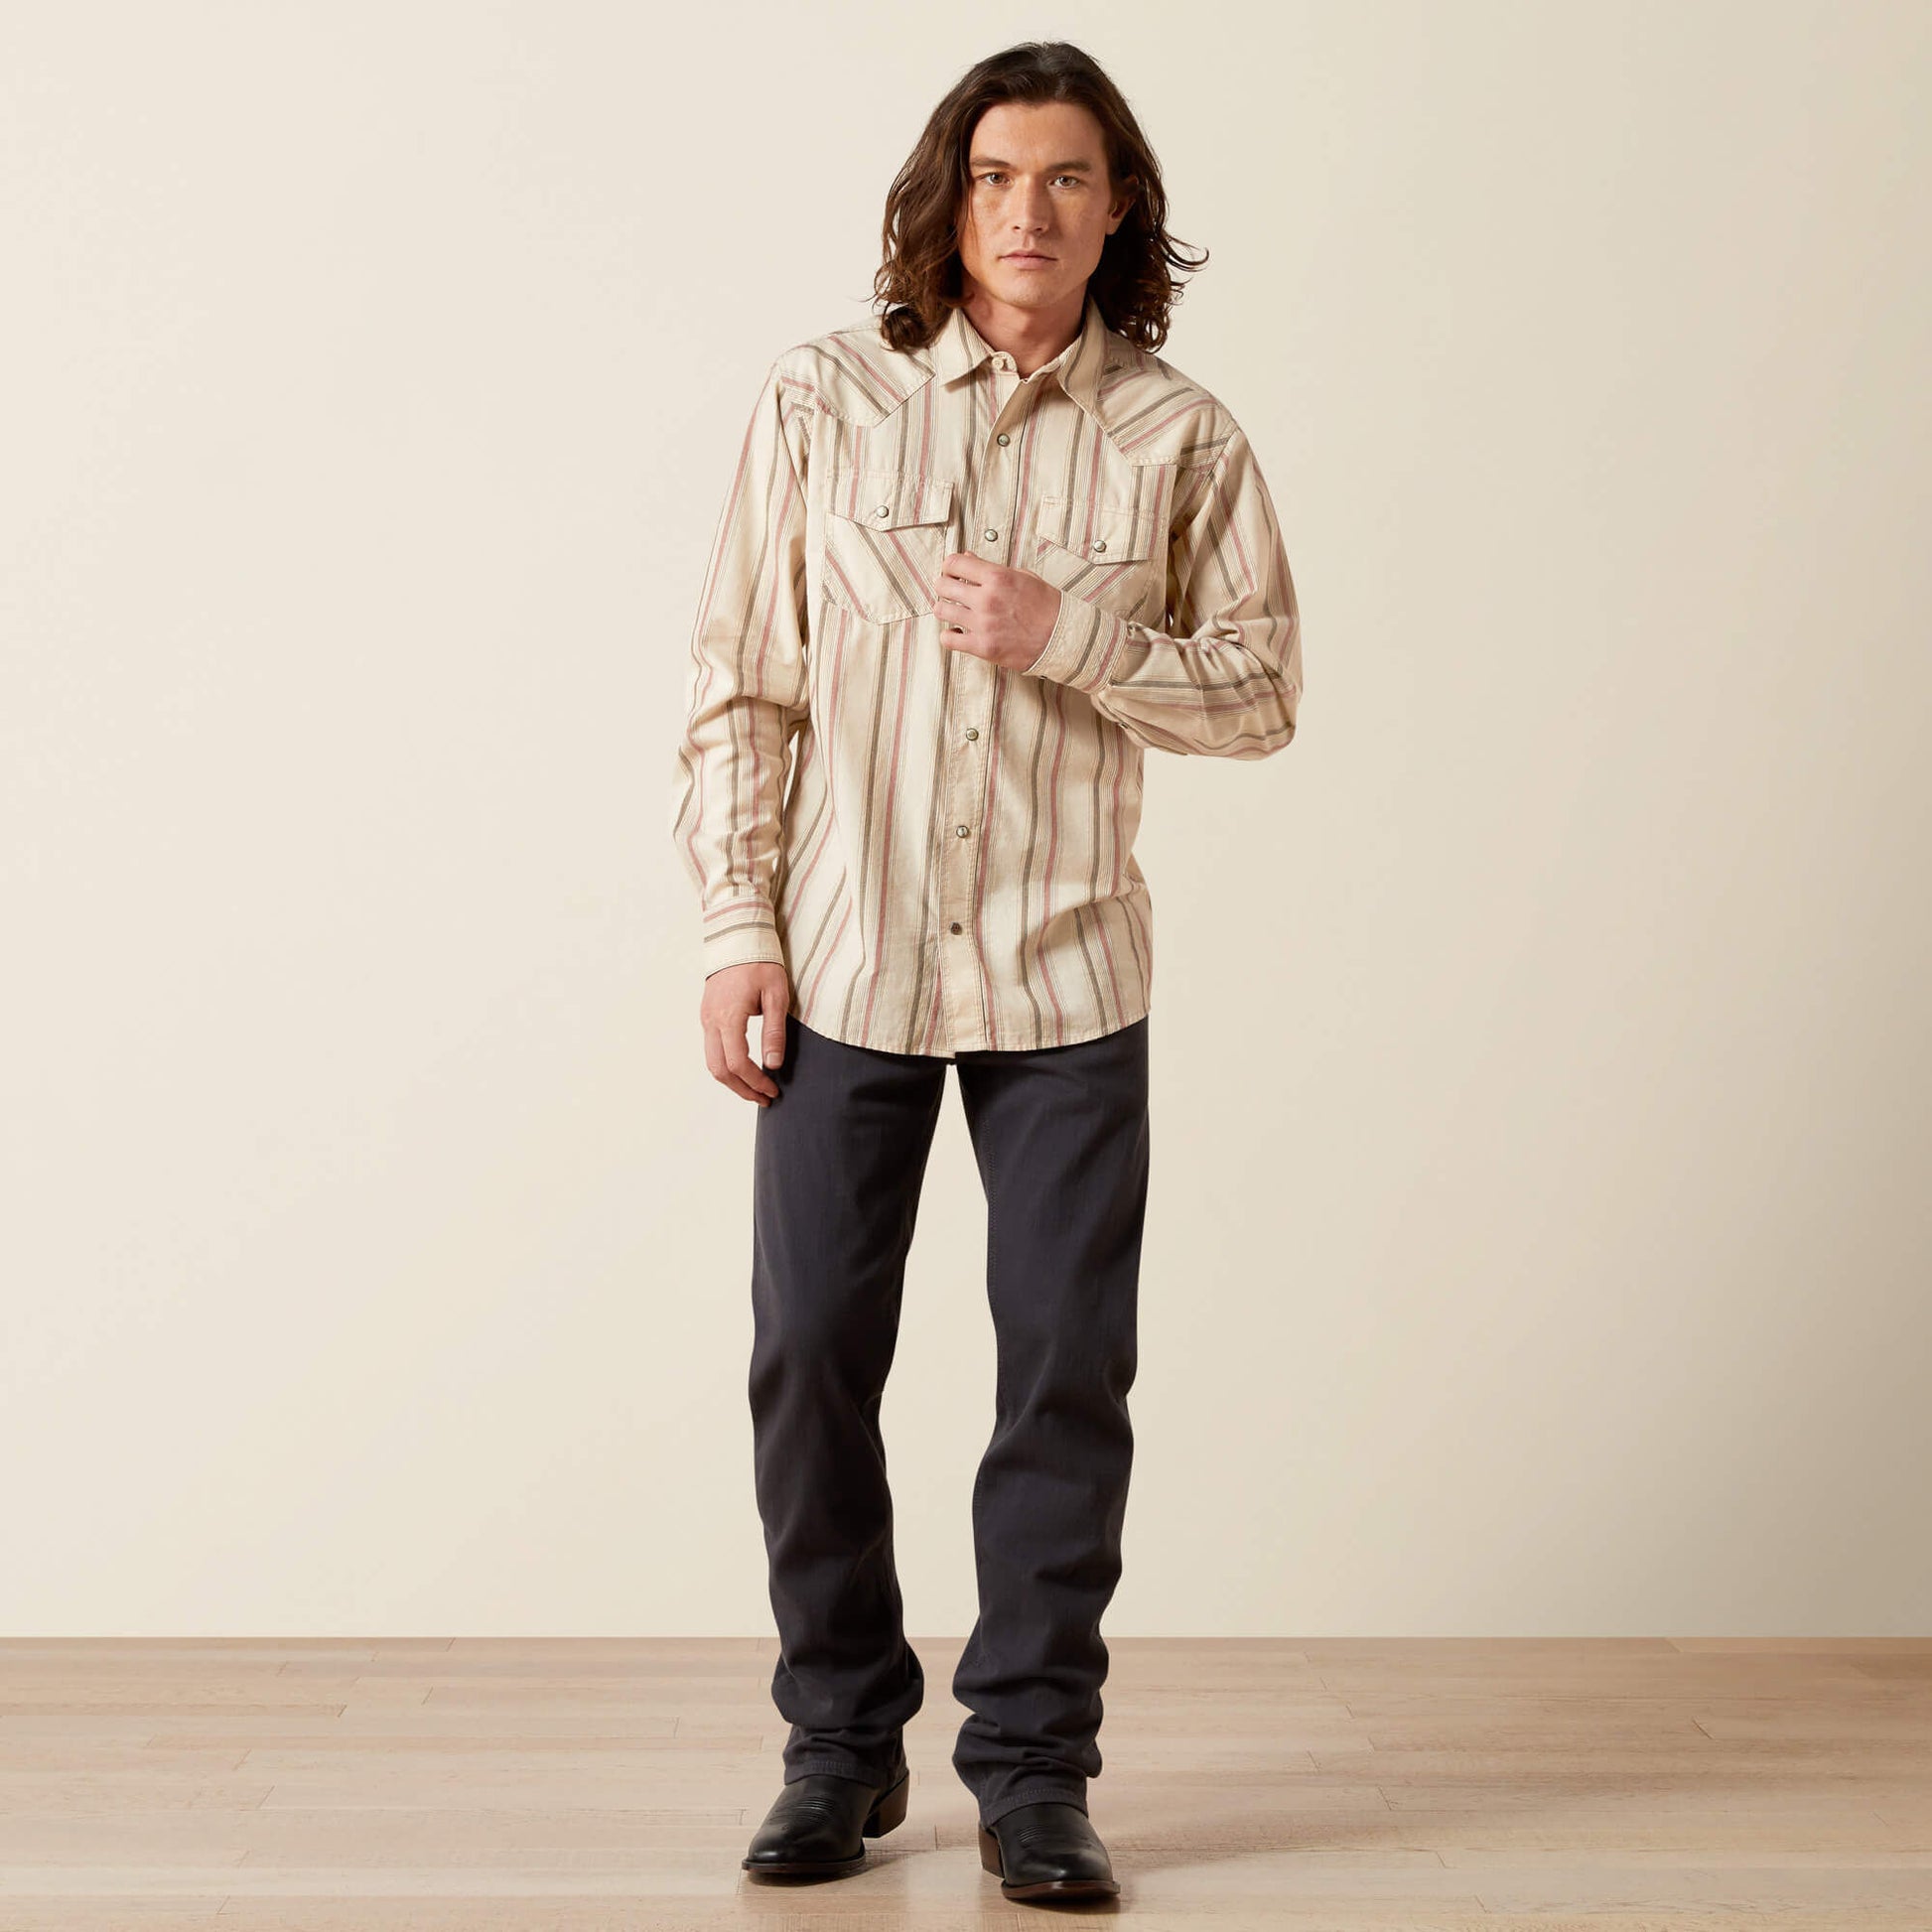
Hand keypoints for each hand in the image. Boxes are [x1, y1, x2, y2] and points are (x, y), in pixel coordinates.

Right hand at [699, 961, 789, 1104]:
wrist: (737, 937)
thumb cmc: (760, 962)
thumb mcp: (776, 995)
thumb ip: (775, 1031)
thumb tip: (773, 1064)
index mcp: (729, 1017)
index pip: (738, 1063)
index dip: (755, 1081)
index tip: (773, 1090)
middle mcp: (711, 1021)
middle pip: (720, 1070)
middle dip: (742, 1089)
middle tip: (765, 1098)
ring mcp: (706, 1018)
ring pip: (712, 1063)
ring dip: (733, 1081)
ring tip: (755, 1089)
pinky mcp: (707, 1015)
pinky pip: (712, 1049)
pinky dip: (726, 1065)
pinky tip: (745, 1069)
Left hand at [934, 553, 1061, 671]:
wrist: (1062, 637)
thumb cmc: (1046, 607)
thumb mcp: (1023, 577)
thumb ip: (991, 568)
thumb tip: (968, 558)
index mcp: (998, 577)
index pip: (954, 563)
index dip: (949, 566)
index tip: (951, 572)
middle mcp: (987, 599)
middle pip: (943, 585)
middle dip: (944, 585)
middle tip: (950, 591)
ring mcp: (983, 624)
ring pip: (942, 611)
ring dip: (945, 609)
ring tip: (954, 612)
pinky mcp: (983, 647)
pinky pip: (948, 640)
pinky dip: (949, 636)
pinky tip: (957, 633)